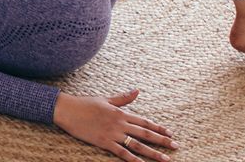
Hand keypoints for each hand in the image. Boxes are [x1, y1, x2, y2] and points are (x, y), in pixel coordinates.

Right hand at [53, 89, 176, 160]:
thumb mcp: (105, 99)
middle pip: (146, 133)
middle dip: (162, 140)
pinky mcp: (104, 142)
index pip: (145, 121)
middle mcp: (120, 123)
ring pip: (138, 145)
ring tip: (166, 159)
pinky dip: (134, 160)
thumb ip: (123, 98)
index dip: (159, 127)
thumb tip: (137, 91)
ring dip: (153, 153)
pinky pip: (122, 153)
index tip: (170, 132)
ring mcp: (113, 133)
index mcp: (121, 112)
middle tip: (176, 146)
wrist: (68, 110)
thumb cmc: (85, 104)